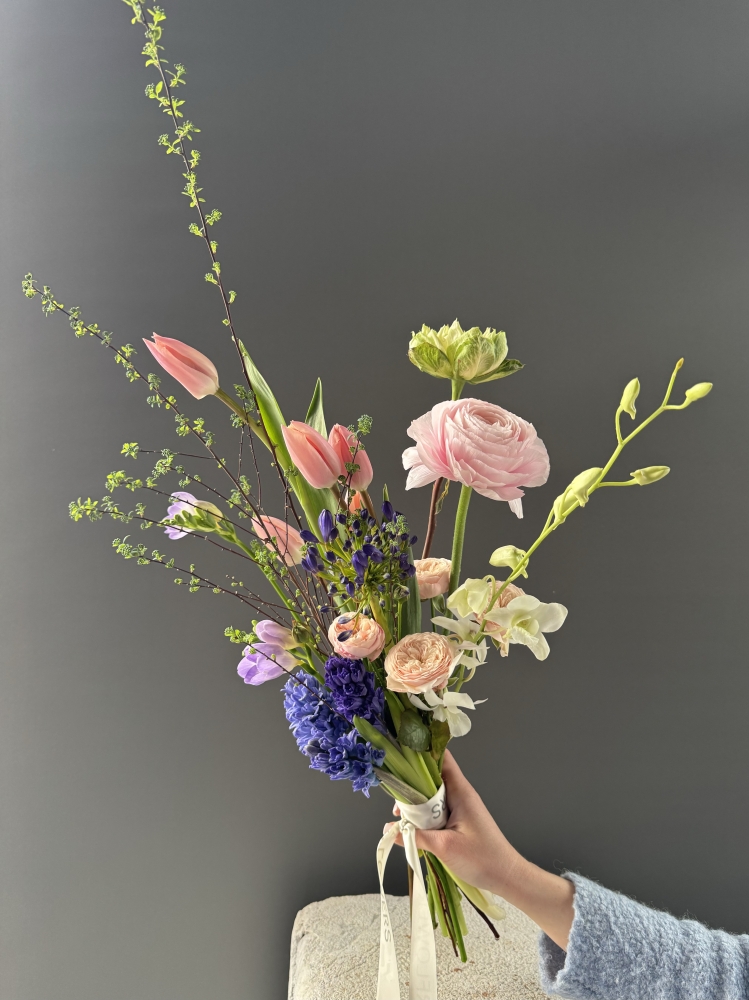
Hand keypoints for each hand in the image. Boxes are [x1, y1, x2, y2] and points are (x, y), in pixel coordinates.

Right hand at [385, 750, 522, 893]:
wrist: (506, 876)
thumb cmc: (482, 858)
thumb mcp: (444, 847)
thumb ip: (415, 836)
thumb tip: (390, 829)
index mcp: (461, 791)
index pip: (442, 759)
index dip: (423, 753)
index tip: (402, 757)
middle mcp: (460, 795)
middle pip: (432, 778)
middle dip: (412, 787)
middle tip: (396, 804)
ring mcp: (460, 808)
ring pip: (432, 797)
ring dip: (417, 806)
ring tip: (401, 820)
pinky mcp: (459, 821)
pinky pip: (437, 811)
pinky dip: (424, 817)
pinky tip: (414, 830)